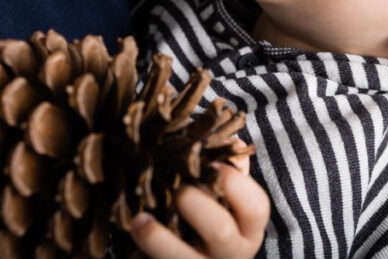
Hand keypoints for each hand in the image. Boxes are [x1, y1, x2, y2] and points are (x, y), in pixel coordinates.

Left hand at [130, 159, 268, 257]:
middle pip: (220, 230)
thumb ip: (228, 169)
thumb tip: (227, 141)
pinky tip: (131, 248)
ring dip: (156, 237)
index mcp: (247, 230)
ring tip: (138, 221)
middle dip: (193, 202)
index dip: (235, 182)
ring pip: (183, 257)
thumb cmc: (208, 218)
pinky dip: (140, 256)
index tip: (212, 165)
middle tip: (176, 190)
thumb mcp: (224, 199)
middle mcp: (232, 253)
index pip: (256, 207)